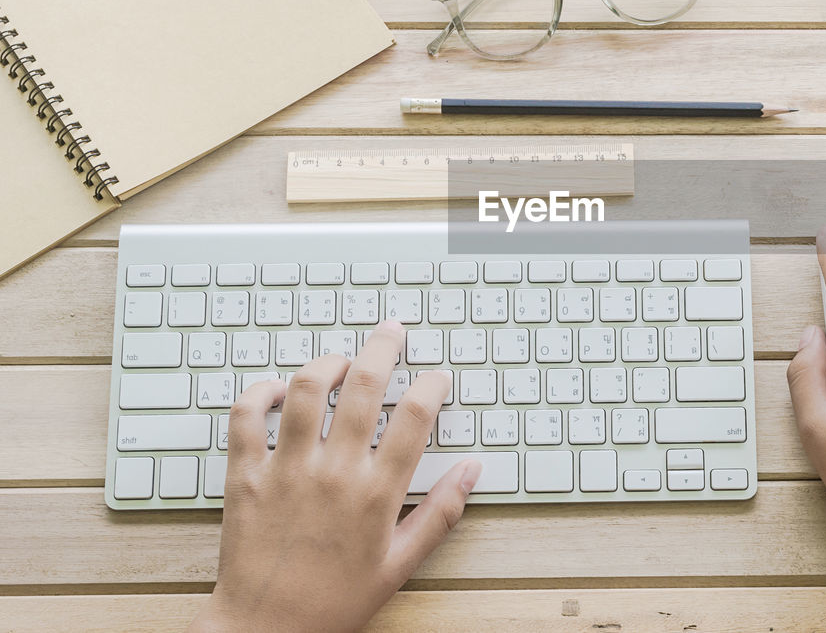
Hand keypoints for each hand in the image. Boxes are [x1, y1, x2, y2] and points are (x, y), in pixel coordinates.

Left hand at [189, 321, 480, 632]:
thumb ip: (440, 514)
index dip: (431, 386)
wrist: (265, 632)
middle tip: (392, 332)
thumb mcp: (400, 564)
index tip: (436, 377)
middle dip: (384, 348)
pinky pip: (246, 417)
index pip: (414, 417)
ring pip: (307, 388)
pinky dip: (261, 392)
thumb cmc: (333, 603)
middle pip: (365, 386)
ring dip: (328, 363)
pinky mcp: (245, 476)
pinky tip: (278, 390)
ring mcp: (286, 470)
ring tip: (341, 360)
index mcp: (375, 494)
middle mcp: (333, 473)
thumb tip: (471, 471)